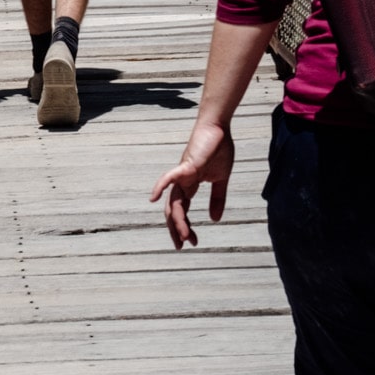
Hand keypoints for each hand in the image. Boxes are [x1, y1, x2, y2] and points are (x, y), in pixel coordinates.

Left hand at [148, 119, 233, 248]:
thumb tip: (215, 219)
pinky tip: (155, 198)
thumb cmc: (218, 149)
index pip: (183, 210)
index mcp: (190, 185)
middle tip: (181, 246)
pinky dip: (161, 186)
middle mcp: (182, 181)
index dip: (186, 226)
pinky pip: (170, 177)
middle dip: (176, 229)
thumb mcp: (220, 180)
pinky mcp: (186, 165)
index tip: (193, 242)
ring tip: (183, 236)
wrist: (218, 127)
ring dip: (178, 220)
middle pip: (173, 209)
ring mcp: (182, 173)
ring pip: (175, 201)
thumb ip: (217, 198)